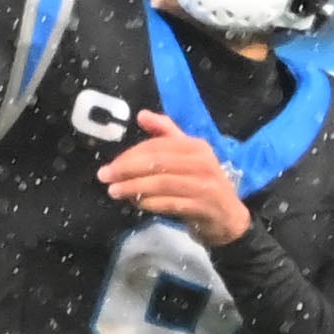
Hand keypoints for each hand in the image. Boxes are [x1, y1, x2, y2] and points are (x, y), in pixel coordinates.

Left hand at [103, 112, 249, 245]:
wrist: (229, 218)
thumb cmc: (202, 184)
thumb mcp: (187, 156)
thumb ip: (166, 134)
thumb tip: (142, 115)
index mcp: (196, 147)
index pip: (157, 146)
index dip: (131, 154)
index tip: (110, 165)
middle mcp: (202, 163)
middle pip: (158, 162)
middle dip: (127, 169)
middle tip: (104, 177)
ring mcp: (205, 186)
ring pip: (163, 183)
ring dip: (134, 187)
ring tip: (114, 191)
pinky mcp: (203, 207)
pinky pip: (172, 204)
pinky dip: (151, 203)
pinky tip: (136, 204)